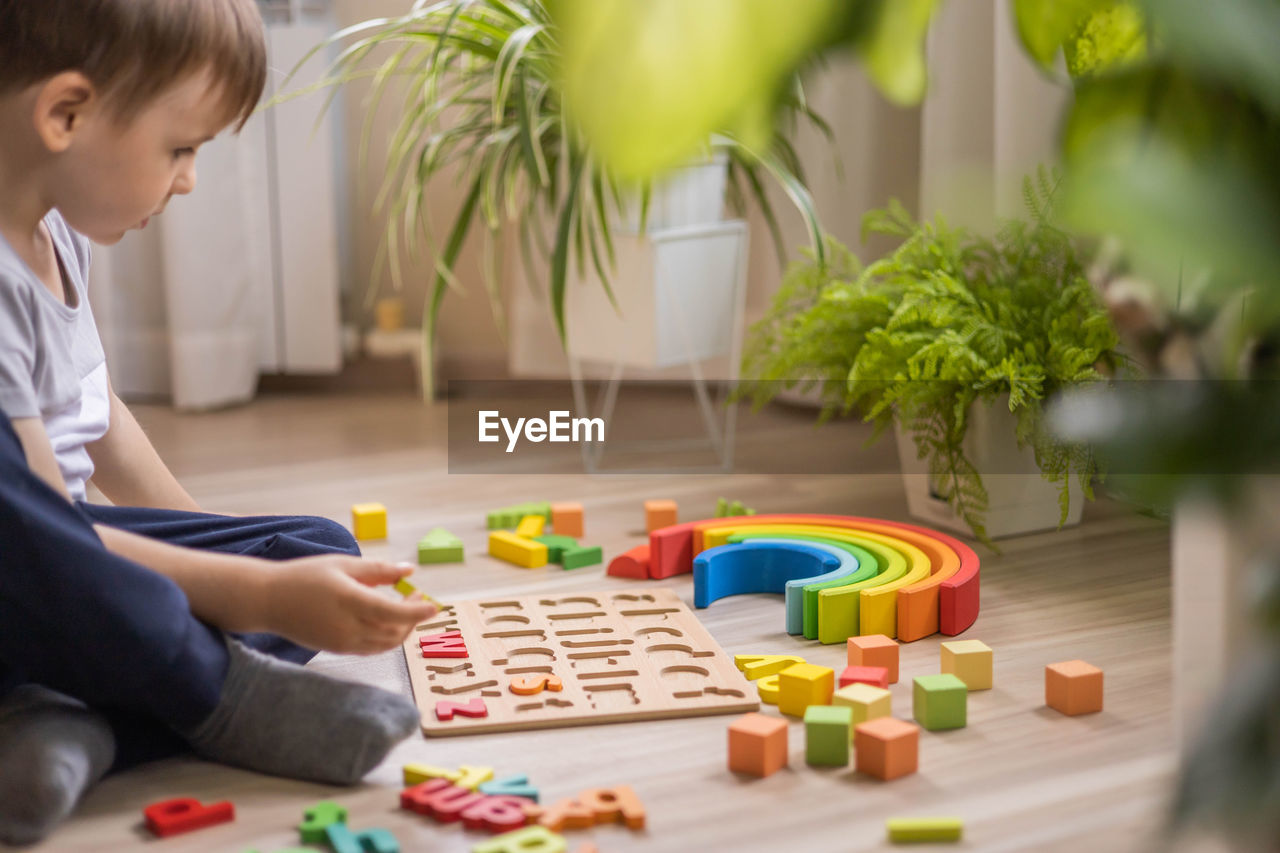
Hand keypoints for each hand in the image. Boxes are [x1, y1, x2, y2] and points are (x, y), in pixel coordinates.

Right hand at [262, 556, 437, 654]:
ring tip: (406, 609)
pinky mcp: (337, 649)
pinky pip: (372, 649)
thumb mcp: (342, 565)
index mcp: (349, 600)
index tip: (434, 604)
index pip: (394, 613)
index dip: (418, 612)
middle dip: (413, 619)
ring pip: (385, 644)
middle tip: (418, 599)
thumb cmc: (304, 577)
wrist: (267, 601)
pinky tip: (387, 622)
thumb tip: (409, 570)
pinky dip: (387, 638)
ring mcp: (342, 642)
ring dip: (402, 630)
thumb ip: (378, 570)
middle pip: (394, 632)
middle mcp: (348, 626)